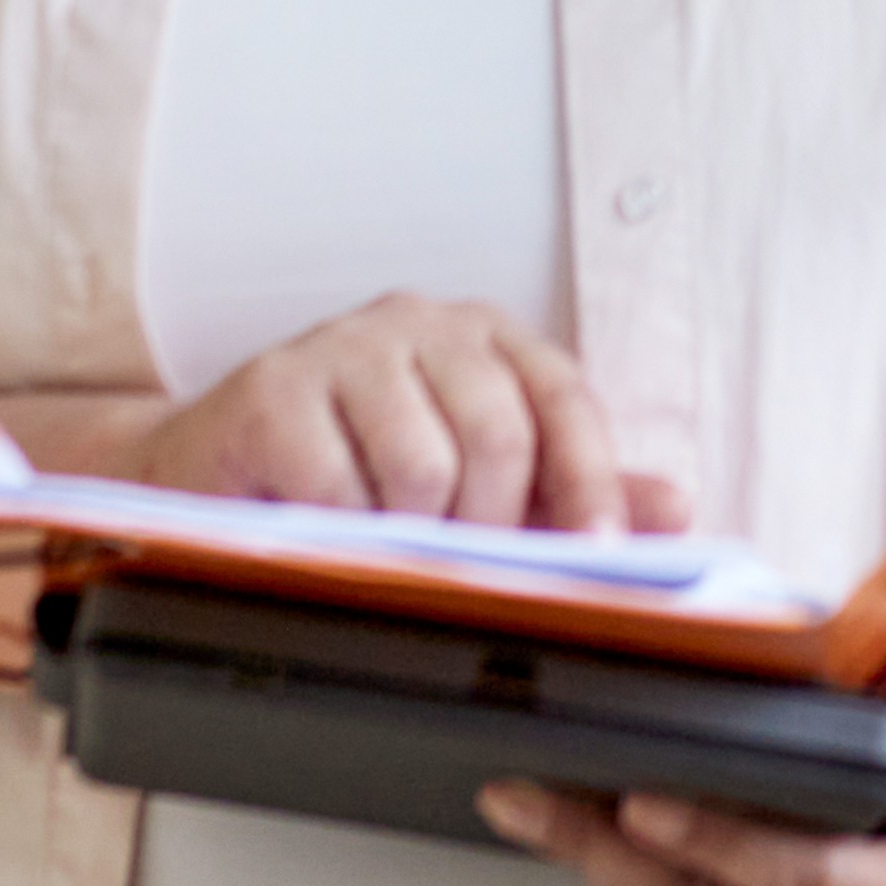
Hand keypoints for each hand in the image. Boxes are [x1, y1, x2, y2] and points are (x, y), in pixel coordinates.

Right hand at [127, 297, 684, 534]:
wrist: (209, 474)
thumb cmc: (352, 473)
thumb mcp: (472, 482)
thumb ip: (568, 488)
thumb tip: (675, 506)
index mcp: (481, 337)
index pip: (564, 395)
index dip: (592, 480)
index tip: (600, 556)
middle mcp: (418, 322)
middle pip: (501, 433)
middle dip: (493, 524)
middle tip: (462, 563)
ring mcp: (342, 346)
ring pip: (426, 464)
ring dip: (413, 531)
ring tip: (384, 538)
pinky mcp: (274, 387)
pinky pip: (343, 484)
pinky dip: (345, 528)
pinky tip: (325, 524)